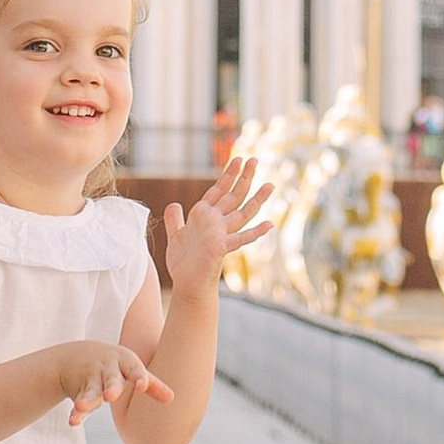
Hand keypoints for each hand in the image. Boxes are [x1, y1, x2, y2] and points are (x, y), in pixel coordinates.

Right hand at [54, 341, 173, 422]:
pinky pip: (79, 403)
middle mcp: (107, 369)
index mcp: (125, 363)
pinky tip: (73, 422)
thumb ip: (151, 385)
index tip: (142, 386)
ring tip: (82, 406)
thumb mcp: (131, 370)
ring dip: (88, 400)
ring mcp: (91, 379)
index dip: (139, 377)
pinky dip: (76, 413)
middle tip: (112, 396)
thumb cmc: (112, 366)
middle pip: (111, 378)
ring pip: (91, 391)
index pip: (134, 370)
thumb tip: (172, 398)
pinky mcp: (78, 391)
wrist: (72, 355)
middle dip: (112, 387)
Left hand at [162, 148, 273, 298]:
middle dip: (244, 178)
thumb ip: (175, 220)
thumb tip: (173, 205)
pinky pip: (241, 238)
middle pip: (234, 196)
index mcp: (204, 216)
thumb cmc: (183, 263)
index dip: (228, 175)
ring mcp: (221, 235)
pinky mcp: (222, 248)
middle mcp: (216, 223)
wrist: (187, 284)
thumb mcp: (176, 236)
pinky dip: (255, 232)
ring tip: (270, 185)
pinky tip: (269, 224)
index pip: (218, 190)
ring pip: (242, 213)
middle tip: (255, 159)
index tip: (238, 159)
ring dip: (256, 199)